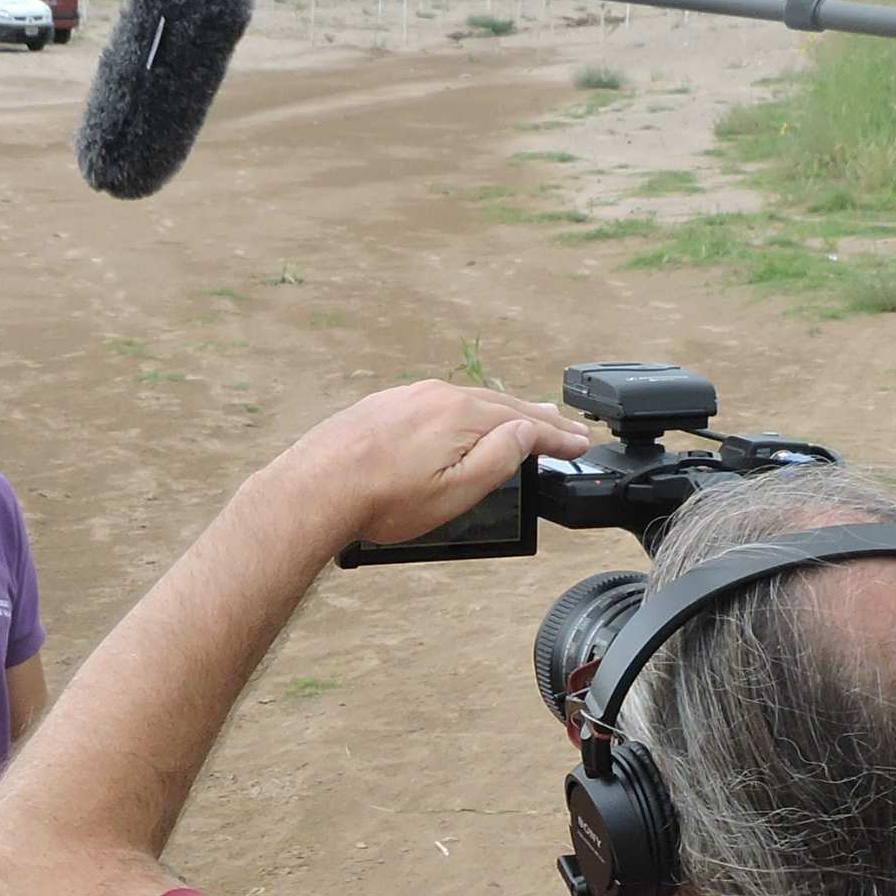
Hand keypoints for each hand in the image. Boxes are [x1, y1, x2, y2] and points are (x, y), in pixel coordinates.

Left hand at [281, 379, 593, 552]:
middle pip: (500, 405)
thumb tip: (526, 431)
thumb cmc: (381, 500)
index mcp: (462, 414)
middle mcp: (437, 395)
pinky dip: (466, 411)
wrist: (314, 489)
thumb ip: (496, 458)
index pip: (525, 424)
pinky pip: (440, 403)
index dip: (557, 437)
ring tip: (524, 419)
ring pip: (469, 401)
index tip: (581, 444)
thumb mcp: (453, 491)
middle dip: (536, 419)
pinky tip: (465, 419)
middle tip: (566, 427)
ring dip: (502, 412)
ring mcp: (408, 397)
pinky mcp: (385, 406)